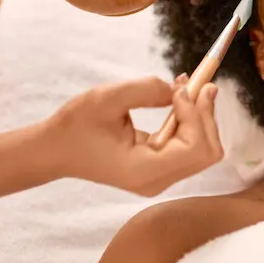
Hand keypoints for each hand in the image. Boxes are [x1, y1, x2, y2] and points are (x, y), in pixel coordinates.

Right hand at [44, 75, 223, 195]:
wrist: (55, 150)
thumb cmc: (75, 126)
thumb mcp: (106, 98)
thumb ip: (146, 90)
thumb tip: (181, 90)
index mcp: (144, 171)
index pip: (196, 148)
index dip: (196, 115)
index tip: (181, 88)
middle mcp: (157, 181)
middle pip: (208, 150)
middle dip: (206, 113)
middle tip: (198, 81)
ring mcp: (160, 177)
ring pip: (204, 148)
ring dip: (201, 114)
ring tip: (187, 86)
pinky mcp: (161, 168)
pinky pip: (191, 145)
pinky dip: (192, 120)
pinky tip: (179, 99)